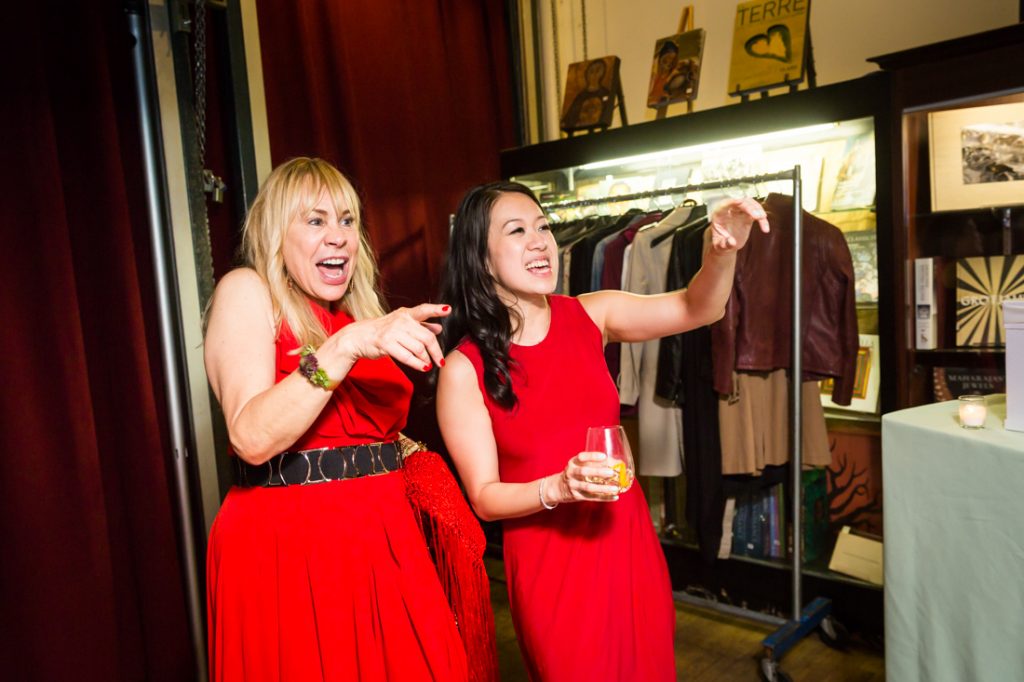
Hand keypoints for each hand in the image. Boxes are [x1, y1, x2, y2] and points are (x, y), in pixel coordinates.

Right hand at [322, 303, 450, 372]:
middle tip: (441, 360)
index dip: (436, 310)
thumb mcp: (401, 324)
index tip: (448, 310)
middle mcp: (400, 321)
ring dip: (426, 359)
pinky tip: (423, 367)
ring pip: (418, 348)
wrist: (358, 337)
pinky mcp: (386, 344)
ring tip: (428, 364)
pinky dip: (418, 364)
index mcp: (405, 314)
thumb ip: (420, 325)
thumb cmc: (382, 331)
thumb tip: (439, 328)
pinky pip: (408, 356)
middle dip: (436, 351)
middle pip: (426, 337)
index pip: (423, 310)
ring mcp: (393, 332)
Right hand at [552, 451, 620, 502]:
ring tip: (615, 488)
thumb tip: (614, 462)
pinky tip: (614, 497)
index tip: (604, 456)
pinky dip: (604, 498)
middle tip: (611, 472)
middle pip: (584, 472)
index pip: (581, 457)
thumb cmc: (573, 474)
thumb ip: (590, 463)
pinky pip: (592, 497)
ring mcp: (573, 485)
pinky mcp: (577, 496)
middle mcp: (571, 473)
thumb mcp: (577, 466)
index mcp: (572, 463)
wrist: (558, 488)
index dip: (592, 456)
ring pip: (589, 487)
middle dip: (598, 472)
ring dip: (603, 488)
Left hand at [708, 197, 769, 252]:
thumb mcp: (720, 246)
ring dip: (758, 210)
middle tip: (757, 216)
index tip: (739, 201)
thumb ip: (724, 244)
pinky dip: (762, 220)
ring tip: (763, 218)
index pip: (724, 205)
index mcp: (719, 215)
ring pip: (750, 204)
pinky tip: (765, 229)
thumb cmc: (720, 243)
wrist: (726, 244)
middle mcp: (729, 210)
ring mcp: (739, 211)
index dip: (731, 202)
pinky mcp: (748, 215)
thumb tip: (732, 242)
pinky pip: (756, 213)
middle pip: (740, 203)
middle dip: (749, 208)